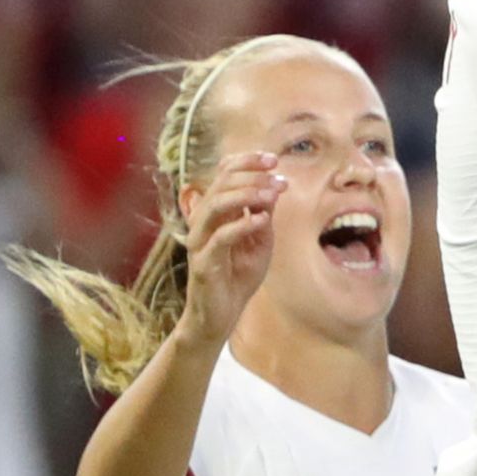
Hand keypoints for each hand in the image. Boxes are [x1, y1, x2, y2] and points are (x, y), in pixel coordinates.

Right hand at [171, 150, 279, 348]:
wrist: (222, 315)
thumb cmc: (238, 277)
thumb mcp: (259, 242)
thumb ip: (264, 215)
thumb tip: (275, 187)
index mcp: (215, 213)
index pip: (223, 176)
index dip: (246, 163)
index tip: (273, 160)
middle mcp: (203, 222)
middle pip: (220, 185)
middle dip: (250, 175)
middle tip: (276, 174)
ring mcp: (200, 242)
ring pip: (216, 206)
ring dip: (246, 195)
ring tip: (271, 194)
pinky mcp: (203, 263)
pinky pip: (220, 238)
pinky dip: (242, 226)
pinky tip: (262, 221)